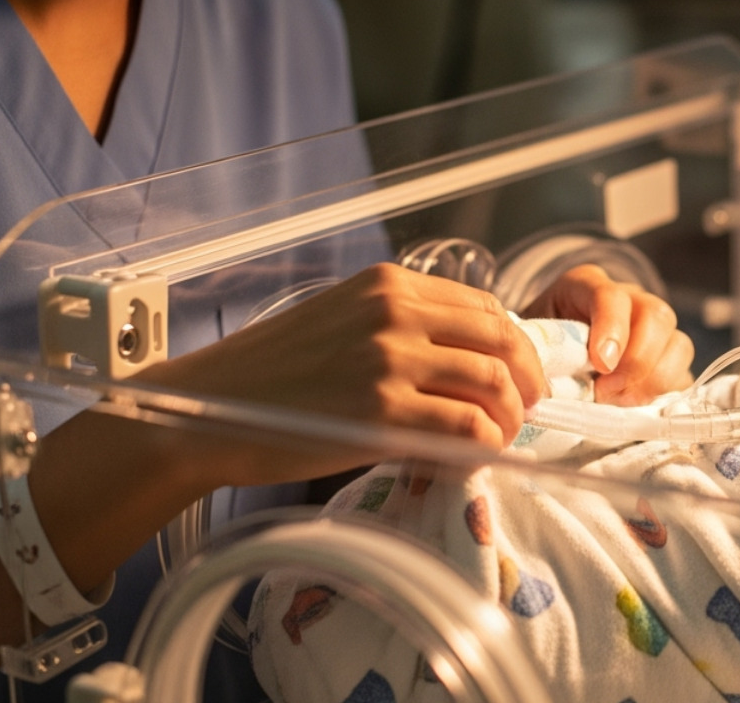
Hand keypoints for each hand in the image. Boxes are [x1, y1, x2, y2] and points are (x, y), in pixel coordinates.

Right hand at [143, 263, 543, 485]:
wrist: (210, 408)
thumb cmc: (272, 372)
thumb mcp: (340, 319)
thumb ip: (401, 325)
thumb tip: (465, 357)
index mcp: (388, 284)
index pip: (484, 305)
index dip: (513, 342)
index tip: (519, 370)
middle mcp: (395, 313)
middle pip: (500, 339)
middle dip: (527, 376)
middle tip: (530, 405)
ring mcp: (390, 361)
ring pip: (491, 382)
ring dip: (510, 414)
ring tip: (503, 435)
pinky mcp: (382, 413)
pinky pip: (465, 426)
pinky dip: (486, 443)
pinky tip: (478, 455)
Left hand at [520, 264, 692, 404]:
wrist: (552, 355)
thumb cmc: (541, 348)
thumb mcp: (531, 343)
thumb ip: (540, 355)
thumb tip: (546, 390)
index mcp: (587, 285)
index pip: (610, 296)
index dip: (611, 330)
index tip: (600, 365)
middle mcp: (629, 299)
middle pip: (656, 315)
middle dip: (637, 361)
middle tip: (607, 392)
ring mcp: (654, 328)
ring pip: (678, 343)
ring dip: (653, 380)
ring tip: (620, 402)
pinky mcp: (668, 358)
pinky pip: (683, 373)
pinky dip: (663, 393)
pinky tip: (636, 405)